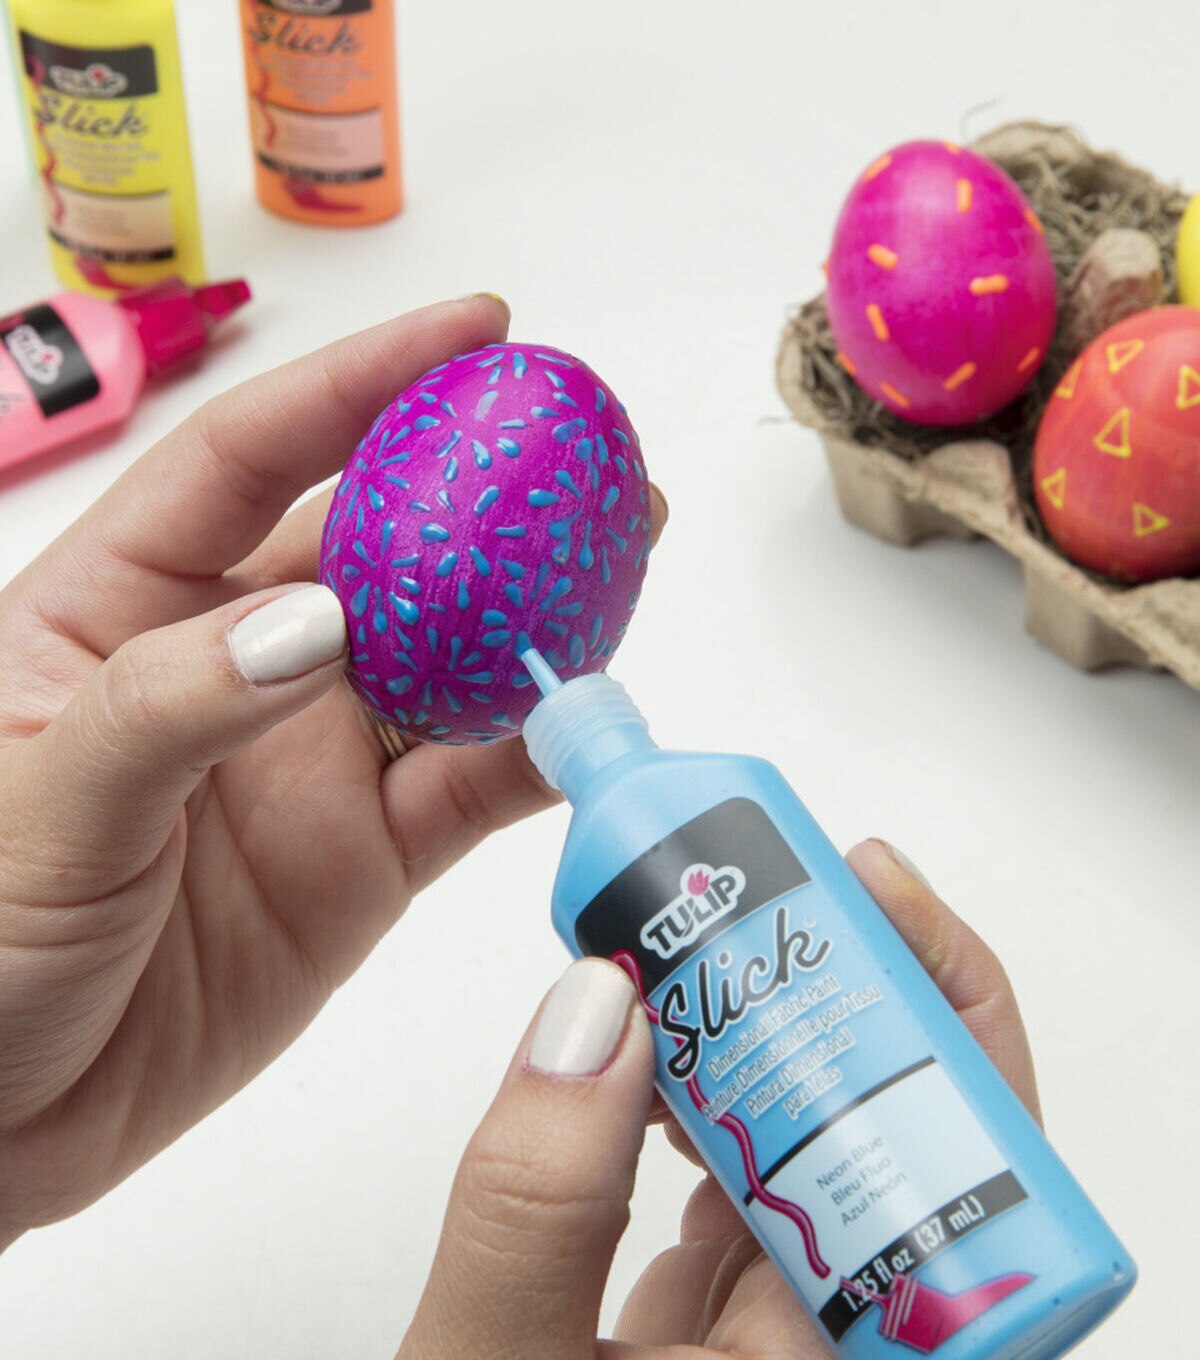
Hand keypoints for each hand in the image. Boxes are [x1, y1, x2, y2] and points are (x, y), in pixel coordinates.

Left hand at [0, 296, 667, 1245]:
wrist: (1, 1117)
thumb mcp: (36, 802)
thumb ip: (173, 703)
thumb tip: (320, 624)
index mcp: (127, 605)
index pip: (257, 456)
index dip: (366, 384)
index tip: (476, 333)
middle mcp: (239, 665)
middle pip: (385, 550)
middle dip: (488, 496)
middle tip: (592, 461)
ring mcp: (310, 760)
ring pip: (447, 665)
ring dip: (536, 620)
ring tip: (623, 563)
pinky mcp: (365, 857)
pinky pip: (466, 790)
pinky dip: (531, 756)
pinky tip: (585, 722)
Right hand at [398, 839, 1039, 1358]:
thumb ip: (532, 1201)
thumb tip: (594, 1004)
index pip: (977, 1197)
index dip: (954, 1028)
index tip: (872, 901)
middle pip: (907, 1154)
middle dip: (849, 1000)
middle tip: (786, 887)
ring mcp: (791, 1355)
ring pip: (817, 1167)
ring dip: (766, 1044)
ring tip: (711, 939)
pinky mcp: (725, 1342)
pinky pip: (743, 1204)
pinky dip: (699, 1114)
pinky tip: (655, 1057)